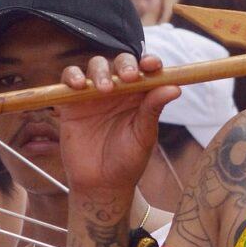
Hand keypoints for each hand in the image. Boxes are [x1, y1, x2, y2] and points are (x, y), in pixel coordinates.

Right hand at [58, 53, 179, 193]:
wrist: (101, 184)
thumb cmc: (128, 161)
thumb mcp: (144, 135)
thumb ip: (154, 109)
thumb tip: (175, 87)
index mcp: (140, 96)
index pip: (146, 70)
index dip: (149, 63)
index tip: (152, 65)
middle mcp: (118, 91)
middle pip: (120, 63)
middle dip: (124, 64)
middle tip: (128, 78)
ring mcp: (95, 94)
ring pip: (95, 66)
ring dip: (100, 71)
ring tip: (104, 89)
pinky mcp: (72, 102)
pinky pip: (70, 80)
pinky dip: (73, 76)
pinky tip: (80, 86)